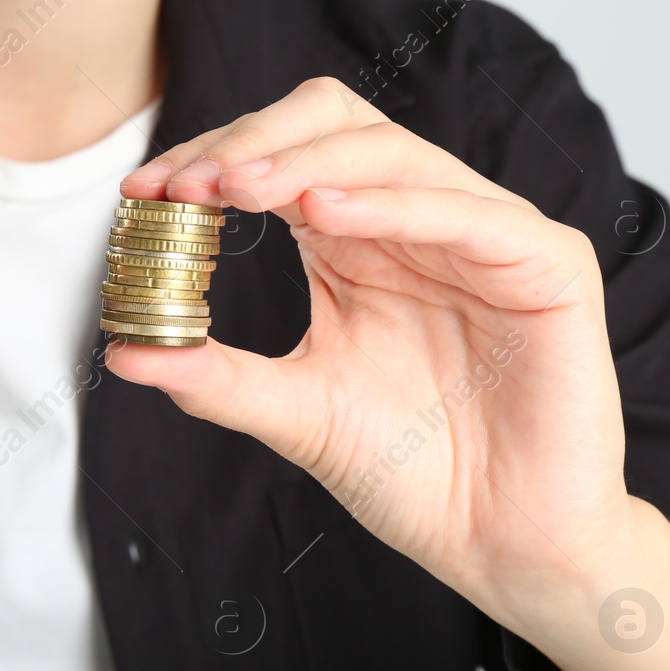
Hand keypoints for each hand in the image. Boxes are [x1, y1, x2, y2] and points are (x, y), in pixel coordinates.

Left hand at [112, 79, 669, 670]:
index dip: (213, 158)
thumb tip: (121, 355)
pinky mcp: (548, 266)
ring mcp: (486, 235)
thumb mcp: (295, 413)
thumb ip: (217, 377)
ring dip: (308, 162)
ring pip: (396, 153)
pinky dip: (393, 203)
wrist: (499, 544)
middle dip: (252, 143)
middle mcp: (418, 221)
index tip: (144, 192)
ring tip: (238, 189)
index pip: (282, 156)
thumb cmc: (413, 475)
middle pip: (335, 126)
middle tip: (187, 185)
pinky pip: (470, 211)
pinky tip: (324, 210)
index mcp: (358, 240)